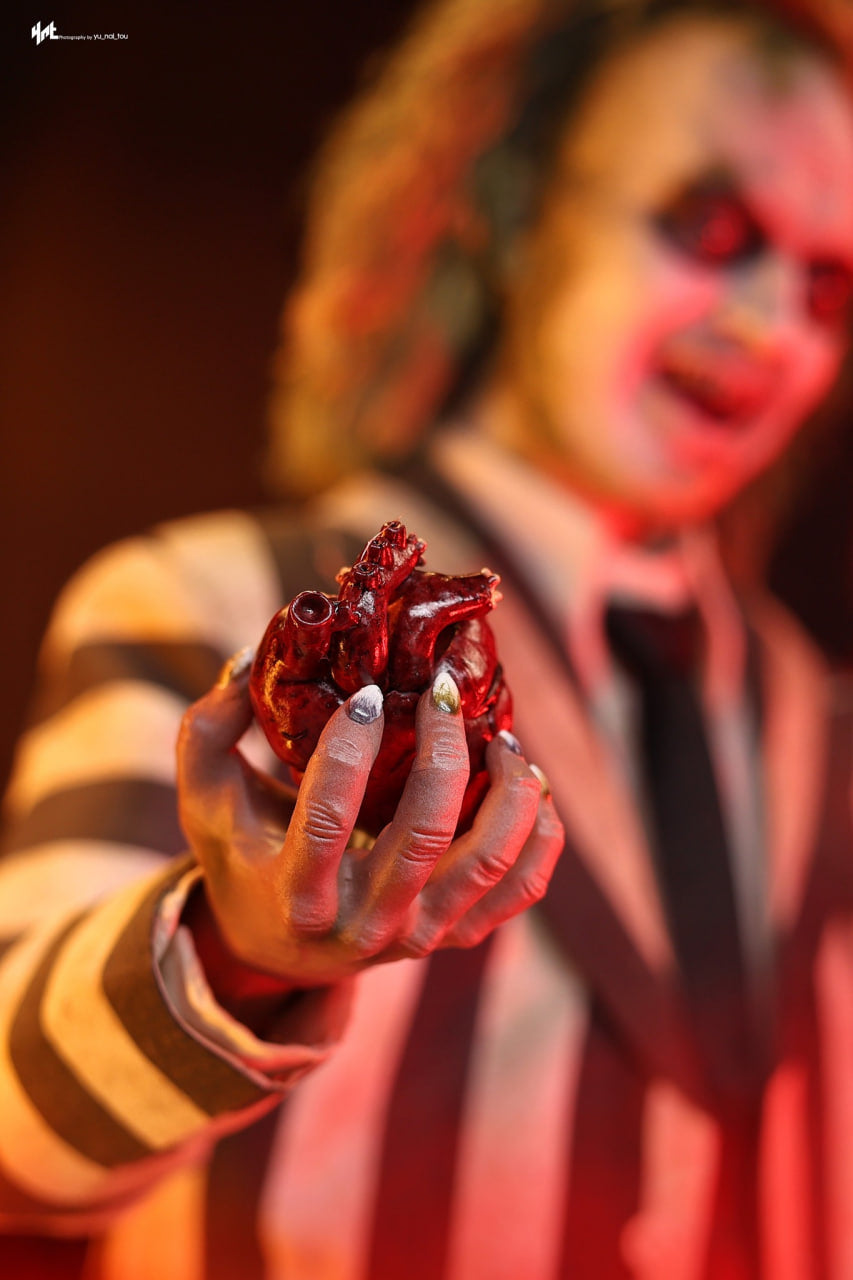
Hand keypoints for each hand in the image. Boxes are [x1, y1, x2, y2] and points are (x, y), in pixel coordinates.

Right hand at [176, 649, 563, 1013]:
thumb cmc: (243, 855)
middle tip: (442, 691)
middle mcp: (363, 926)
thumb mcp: (208, 800)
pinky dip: (539, 833)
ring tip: (499, 736)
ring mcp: (418, 935)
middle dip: (442, 753)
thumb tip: (250, 657)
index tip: (368, 693)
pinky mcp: (456, 934)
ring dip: (507, 790)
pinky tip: (528, 781)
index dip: (349, 751)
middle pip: (424, 838)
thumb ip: (210, 729)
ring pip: (488, 862)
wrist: (281, 949)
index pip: (328, 822)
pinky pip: (520, 888)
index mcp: (296, 895)